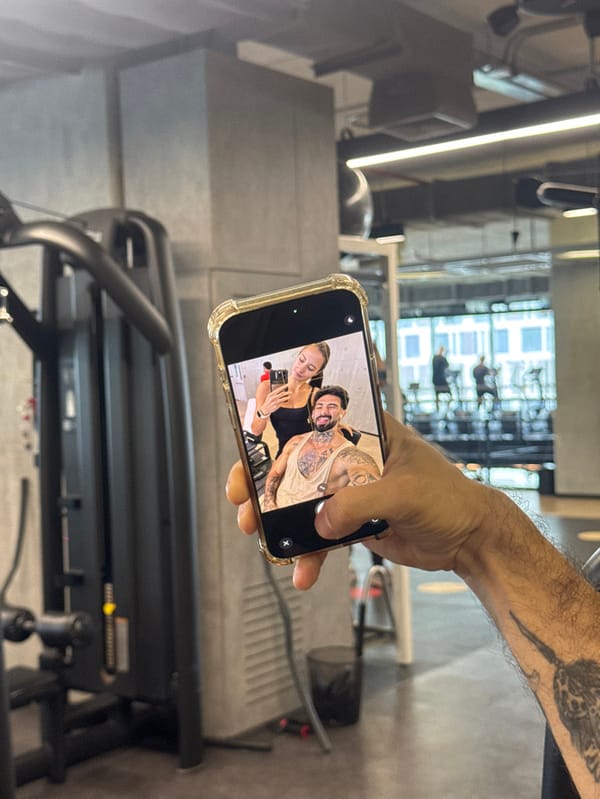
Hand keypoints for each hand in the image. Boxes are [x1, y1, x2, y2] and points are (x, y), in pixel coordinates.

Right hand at [226, 413, 498, 588]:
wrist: (470, 540)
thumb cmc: (449, 499)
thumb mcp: (404, 493)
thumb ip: (359, 504)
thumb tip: (319, 524)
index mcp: (366, 432)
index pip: (313, 425)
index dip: (275, 437)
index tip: (248, 455)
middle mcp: (352, 457)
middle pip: (296, 464)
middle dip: (264, 484)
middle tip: (241, 502)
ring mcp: (351, 491)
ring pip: (302, 503)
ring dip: (278, 523)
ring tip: (259, 539)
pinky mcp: (354, 522)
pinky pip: (321, 536)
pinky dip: (309, 555)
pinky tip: (302, 574)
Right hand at [258, 384, 288, 415]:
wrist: (264, 409)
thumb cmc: (267, 402)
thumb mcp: (269, 397)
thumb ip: (274, 394)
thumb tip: (280, 390)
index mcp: (271, 394)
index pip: (278, 389)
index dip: (283, 387)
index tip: (287, 385)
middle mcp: (273, 397)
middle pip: (282, 393)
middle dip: (287, 392)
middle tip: (290, 392)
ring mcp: (275, 401)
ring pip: (283, 398)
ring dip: (287, 397)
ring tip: (290, 396)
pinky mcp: (277, 405)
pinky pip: (282, 402)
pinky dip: (285, 401)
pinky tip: (287, 400)